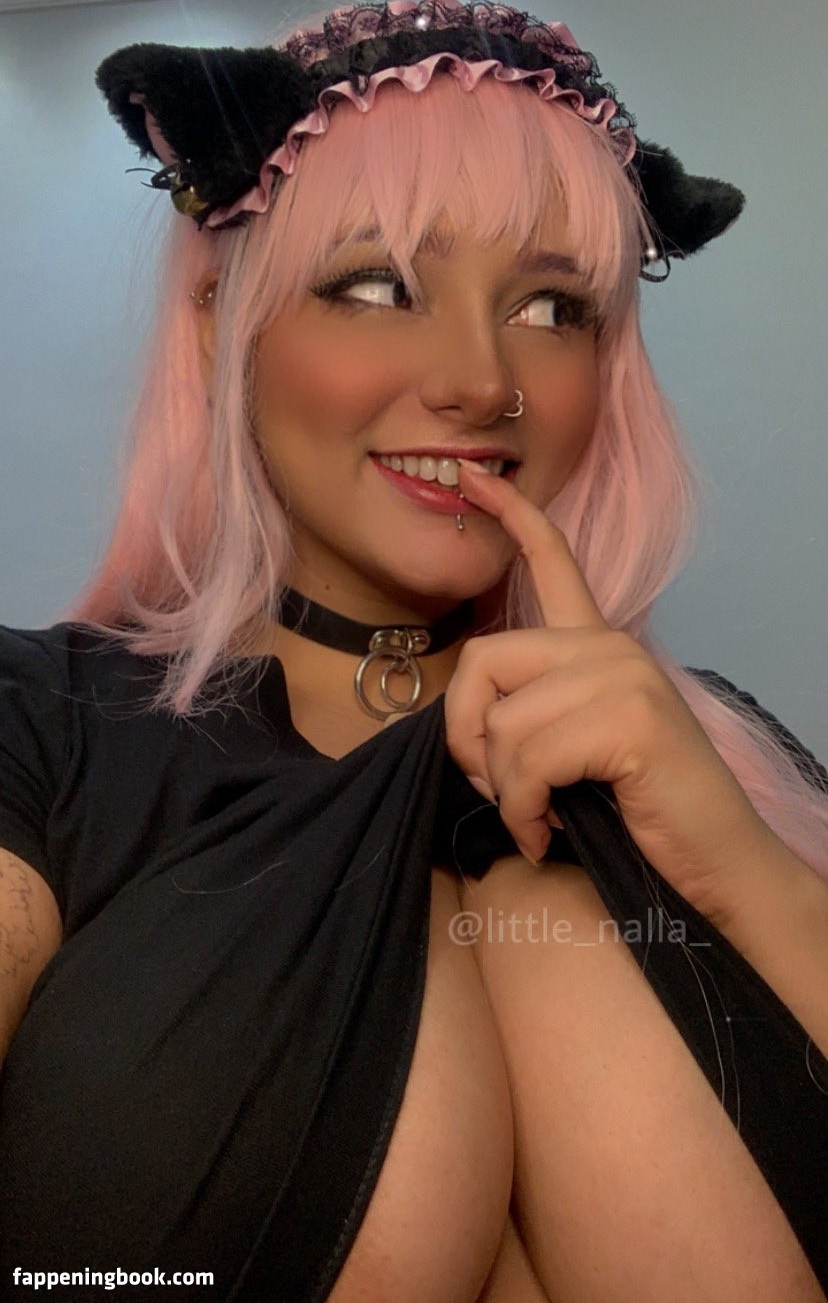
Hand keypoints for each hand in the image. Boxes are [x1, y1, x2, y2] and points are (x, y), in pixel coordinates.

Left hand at [443, 459, 767, 916]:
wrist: (716, 861)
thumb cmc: (638, 812)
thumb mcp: (576, 749)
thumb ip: (533, 715)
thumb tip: (467, 729)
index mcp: (599, 645)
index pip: (553, 561)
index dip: (511, 516)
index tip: (472, 478)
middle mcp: (609, 646)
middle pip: (483, 662)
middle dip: (467, 736)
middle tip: (498, 788)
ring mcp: (622, 675)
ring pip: (501, 723)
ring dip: (504, 790)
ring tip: (537, 818)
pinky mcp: (628, 718)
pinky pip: (528, 760)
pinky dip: (524, 810)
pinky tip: (547, 833)